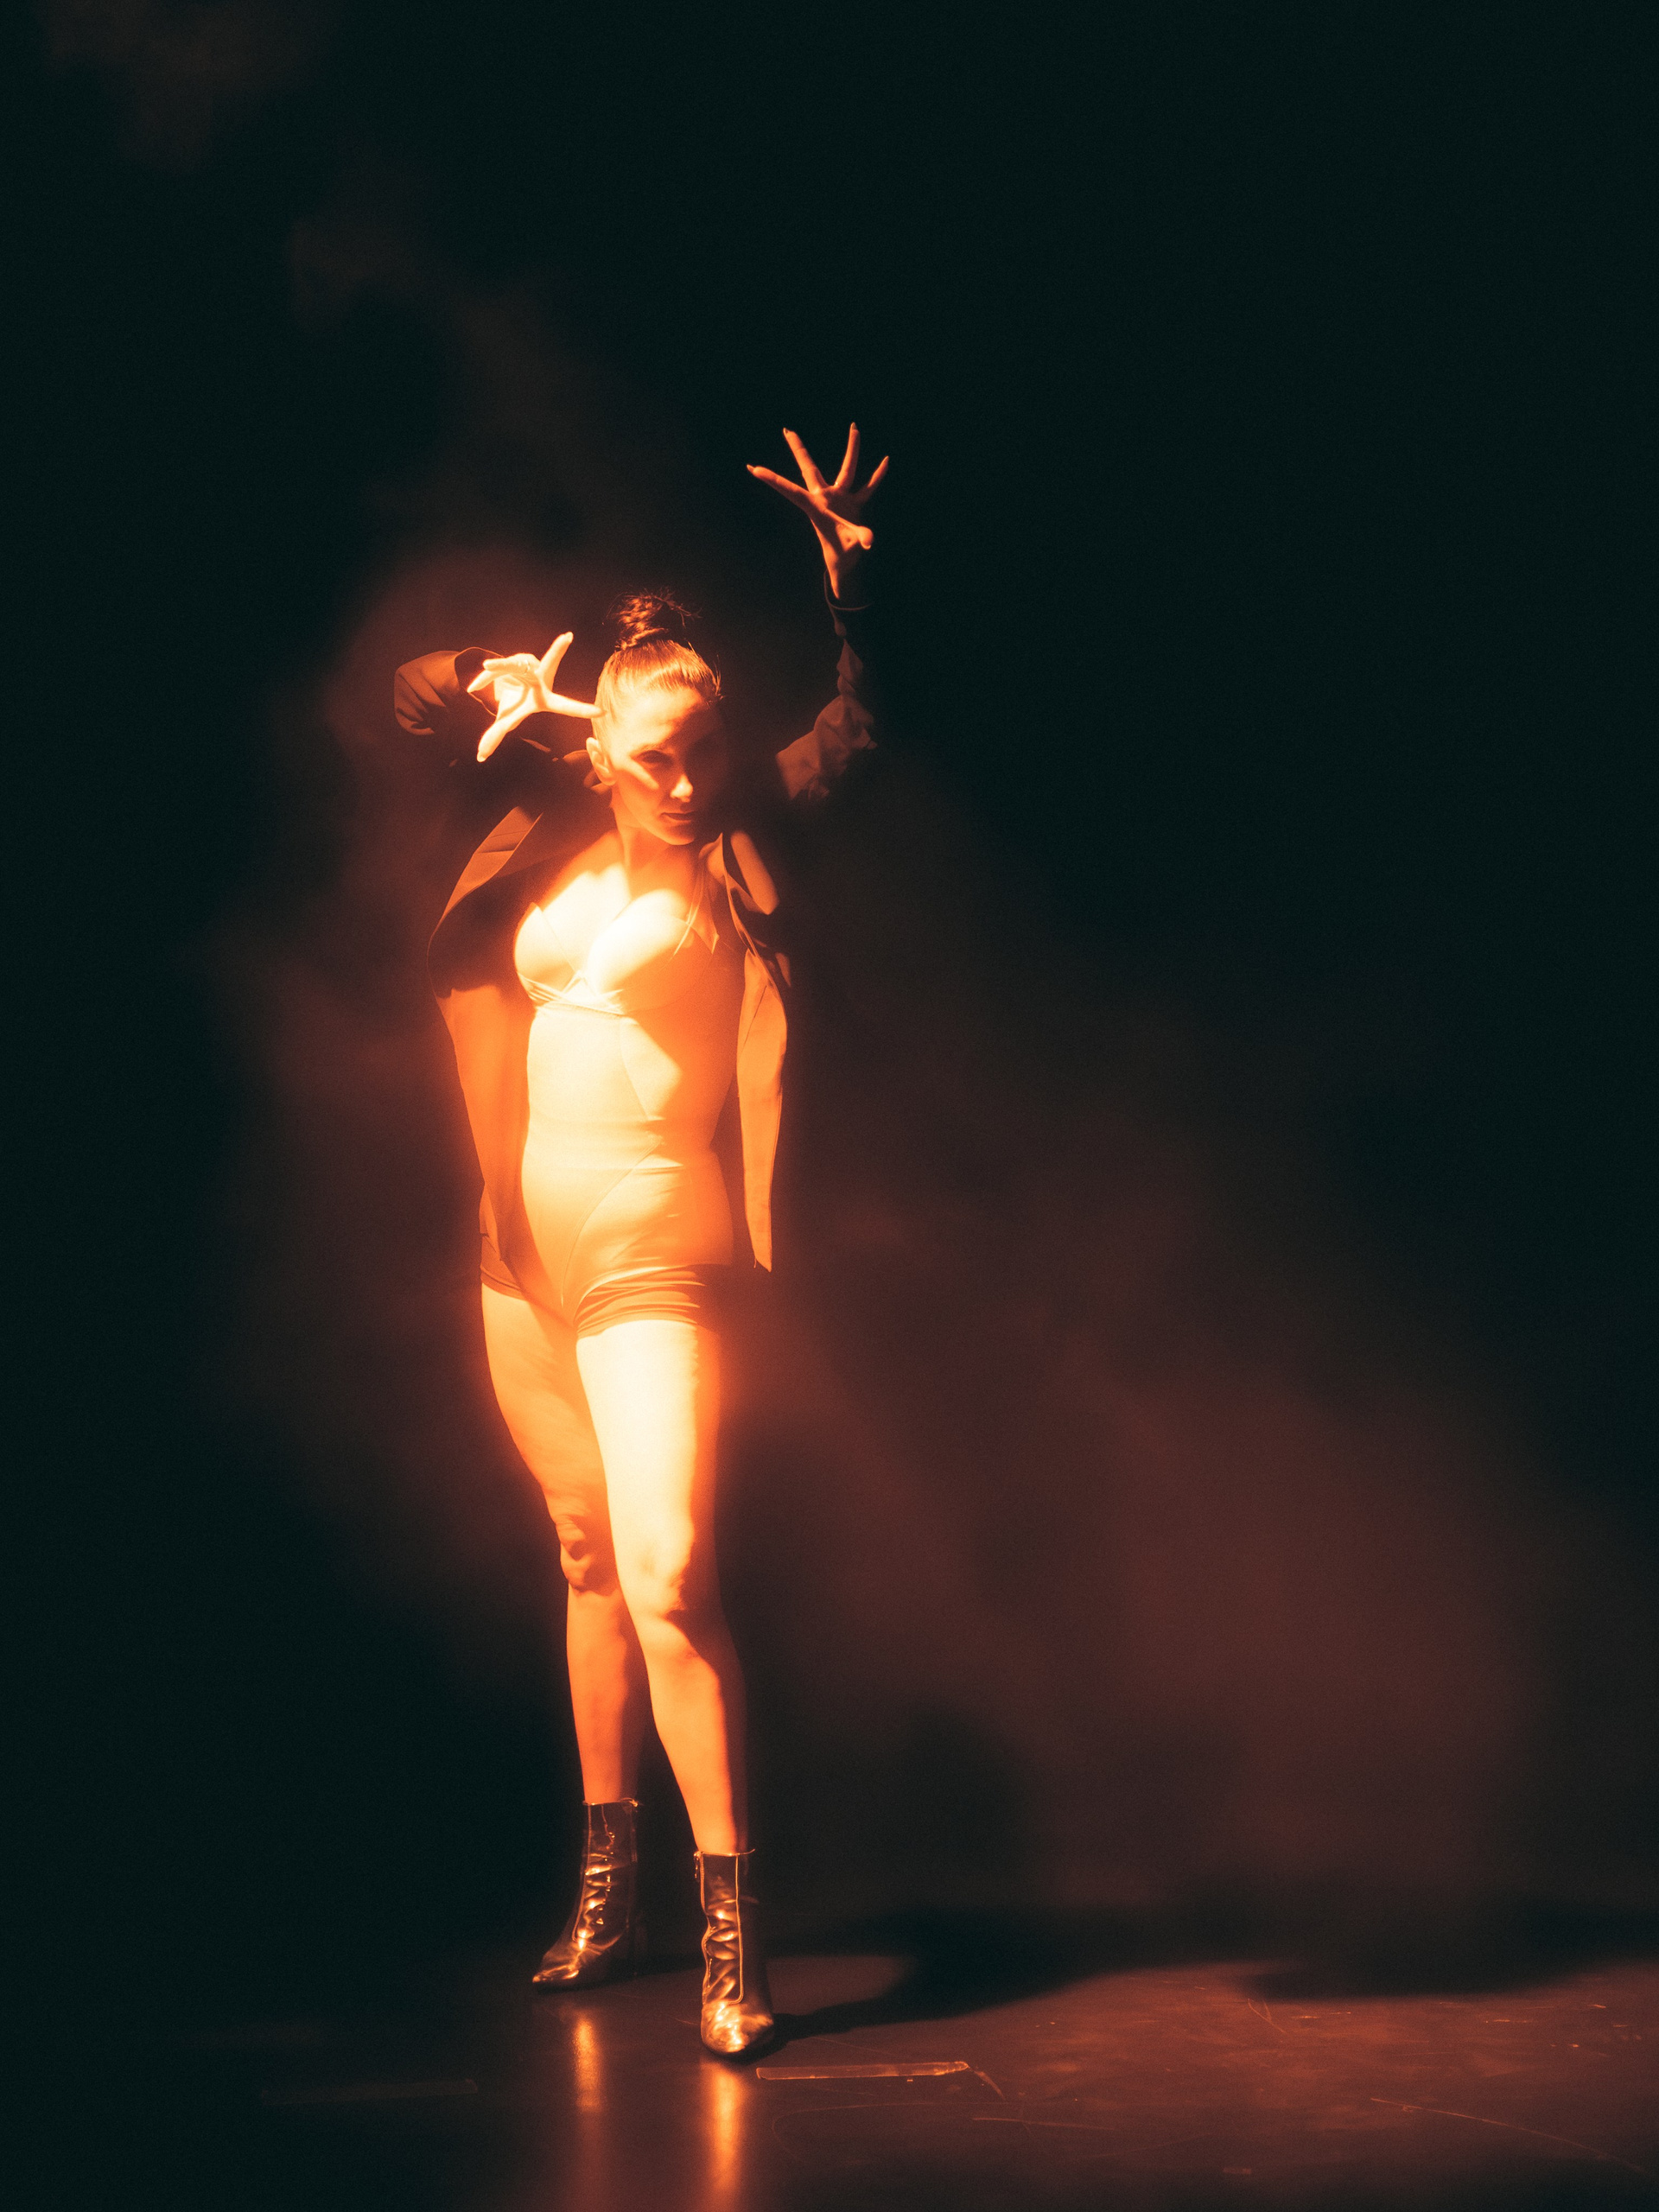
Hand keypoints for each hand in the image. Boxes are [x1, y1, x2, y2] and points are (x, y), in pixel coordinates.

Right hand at [466, 632, 597, 760]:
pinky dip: (484, 679)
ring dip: (493, 672)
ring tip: (477, 682)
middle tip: (566, 638)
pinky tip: (475, 687)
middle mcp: (542, 678)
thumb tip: (480, 757)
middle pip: (549, 664)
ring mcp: (532, 665)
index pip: (565, 706)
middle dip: (557, 651)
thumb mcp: (505, 720)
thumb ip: (495, 736)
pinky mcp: (518, 658)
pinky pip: (498, 668)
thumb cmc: (511, 703)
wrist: (500, 682)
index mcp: (545, 698)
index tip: (601, 713)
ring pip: (509, 668)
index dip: (581, 711)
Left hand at [747, 424, 888, 590]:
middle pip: (809, 467)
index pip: (790, 490)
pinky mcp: (853, 503)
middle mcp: (824, 498)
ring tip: (855, 427)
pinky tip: (886, 461)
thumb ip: (858, 540)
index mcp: (815, 507)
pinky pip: (868, 487)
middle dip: (799, 449)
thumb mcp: (849, 546)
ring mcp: (839, 498)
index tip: (754, 469)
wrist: (846, 563)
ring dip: (852, 449)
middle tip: (786, 430)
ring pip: (847, 469)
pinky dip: (877, 476)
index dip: (773, 480)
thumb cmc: (841, 556)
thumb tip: (868, 541)